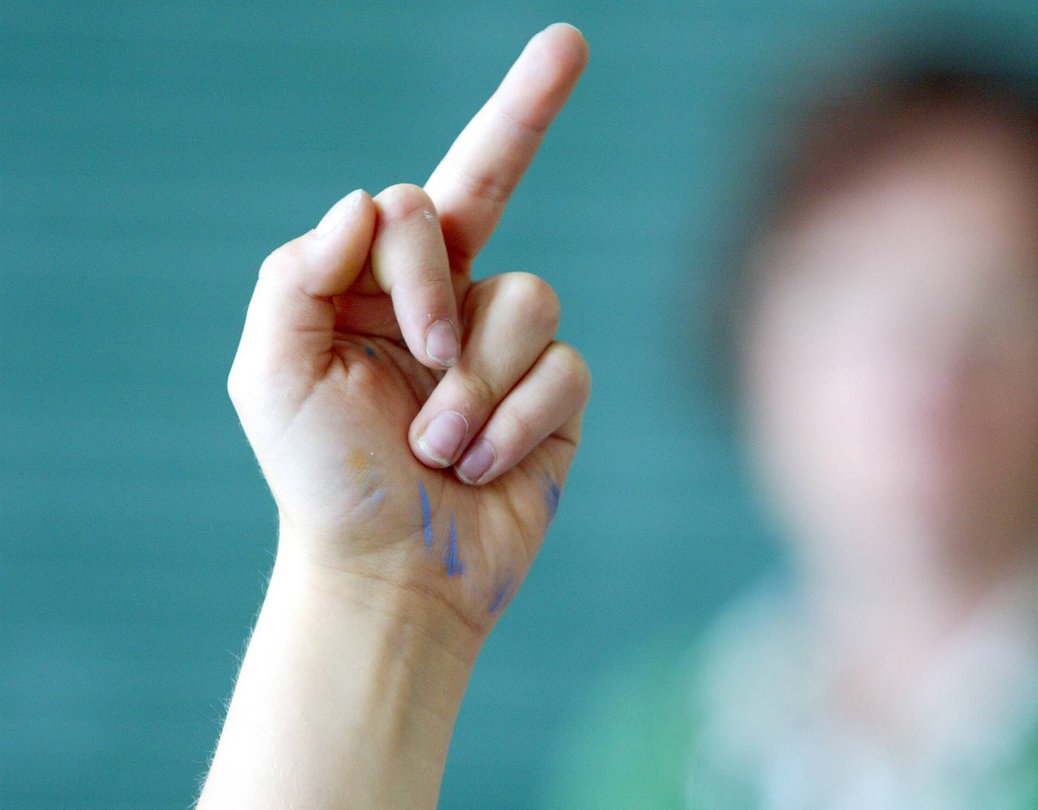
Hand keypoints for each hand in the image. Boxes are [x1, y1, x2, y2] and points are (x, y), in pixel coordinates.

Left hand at [227, 23, 589, 641]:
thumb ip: (300, 277)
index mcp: (375, 289)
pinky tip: (484, 467)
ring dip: (479, 386)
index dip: (414, 260)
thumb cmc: (326, 482)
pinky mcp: (557, 399)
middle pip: (492, 176)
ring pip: (530, 299)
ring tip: (442, 450)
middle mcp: (447, 302)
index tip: (406, 338)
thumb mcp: (275, 376)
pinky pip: (567, 368)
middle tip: (497, 207)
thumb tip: (369, 203)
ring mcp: (507, 348)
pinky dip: (519, 422)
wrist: (391, 579)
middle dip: (532, 97)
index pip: (412, 207)